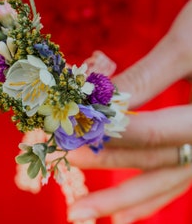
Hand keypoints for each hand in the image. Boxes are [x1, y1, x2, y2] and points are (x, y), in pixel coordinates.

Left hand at [67, 0, 191, 222]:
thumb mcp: (189, 43)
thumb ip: (147, 74)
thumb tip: (100, 98)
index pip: (156, 132)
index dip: (112, 136)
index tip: (72, 135)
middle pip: (161, 166)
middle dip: (111, 175)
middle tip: (71, 197)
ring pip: (170, 180)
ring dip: (129, 200)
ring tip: (91, 216)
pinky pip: (179, 175)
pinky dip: (152, 194)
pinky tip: (126, 213)